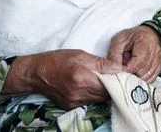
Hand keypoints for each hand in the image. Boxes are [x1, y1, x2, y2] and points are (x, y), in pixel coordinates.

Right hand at [3, 49, 122, 109]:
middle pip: (104, 95)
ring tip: (105, 81)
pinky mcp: (70, 106)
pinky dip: (93, 95)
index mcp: (82, 79)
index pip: (108, 87)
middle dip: (112, 87)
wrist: (36, 72)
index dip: (118, 82)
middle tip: (116, 78)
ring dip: (103, 92)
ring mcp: (74, 102)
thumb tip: (118, 68)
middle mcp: (78, 94)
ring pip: (97, 100)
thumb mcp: (81, 55)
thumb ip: (101, 63)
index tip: (123, 76)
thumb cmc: (58, 59)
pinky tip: (92, 86)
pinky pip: (88, 102)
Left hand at [107, 25, 160, 83]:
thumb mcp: (119, 40)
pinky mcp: (159, 67)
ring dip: (136, 77)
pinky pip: (151, 79)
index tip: (120, 67)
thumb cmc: (133, 37)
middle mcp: (154, 52)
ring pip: (146, 78)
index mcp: (143, 42)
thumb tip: (113, 69)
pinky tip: (137, 72)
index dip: (126, 69)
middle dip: (130, 74)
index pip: (136, 63)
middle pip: (141, 73)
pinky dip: (143, 79)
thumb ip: (114, 54)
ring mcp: (158, 60)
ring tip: (131, 68)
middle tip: (125, 67)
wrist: (148, 34)